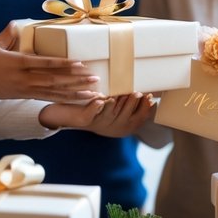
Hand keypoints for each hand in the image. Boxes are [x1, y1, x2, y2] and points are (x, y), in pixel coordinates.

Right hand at [0, 22, 104, 101]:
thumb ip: (7, 35)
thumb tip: (17, 23)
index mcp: (15, 63)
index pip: (44, 64)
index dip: (63, 64)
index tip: (80, 63)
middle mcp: (21, 79)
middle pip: (53, 80)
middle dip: (76, 80)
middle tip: (96, 78)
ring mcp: (21, 90)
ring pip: (52, 92)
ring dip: (74, 93)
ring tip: (93, 92)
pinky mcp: (20, 96)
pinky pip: (45, 98)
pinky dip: (62, 99)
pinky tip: (74, 99)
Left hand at [40, 92, 156, 136]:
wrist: (68, 116)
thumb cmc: (94, 109)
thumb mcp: (114, 108)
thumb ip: (127, 103)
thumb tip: (148, 91)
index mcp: (120, 125)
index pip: (137, 120)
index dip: (144, 109)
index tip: (150, 97)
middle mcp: (110, 126)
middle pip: (125, 118)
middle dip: (132, 105)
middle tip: (137, 93)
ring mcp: (97, 123)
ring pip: (110, 114)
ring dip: (117, 104)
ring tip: (123, 94)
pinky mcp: (84, 119)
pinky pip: (91, 113)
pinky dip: (96, 106)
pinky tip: (100, 99)